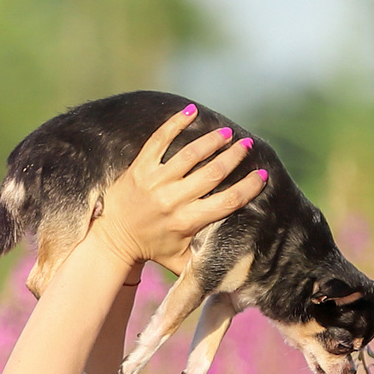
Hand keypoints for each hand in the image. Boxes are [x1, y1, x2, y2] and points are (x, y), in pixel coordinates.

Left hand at [91, 104, 265, 274]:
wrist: (111, 239)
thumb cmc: (151, 249)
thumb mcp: (181, 260)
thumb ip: (205, 259)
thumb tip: (237, 261)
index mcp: (188, 222)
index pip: (227, 201)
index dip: (248, 187)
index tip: (262, 175)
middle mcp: (173, 200)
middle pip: (213, 173)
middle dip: (234, 157)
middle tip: (247, 144)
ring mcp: (155, 181)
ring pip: (190, 154)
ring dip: (212, 141)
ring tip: (226, 133)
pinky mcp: (140, 168)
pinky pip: (159, 140)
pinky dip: (176, 123)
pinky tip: (192, 111)